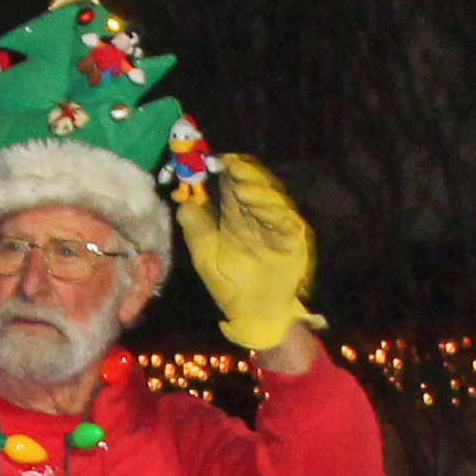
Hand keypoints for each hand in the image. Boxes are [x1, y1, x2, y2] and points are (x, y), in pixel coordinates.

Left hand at [175, 151, 320, 356]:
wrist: (253, 315)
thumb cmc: (229, 285)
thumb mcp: (205, 257)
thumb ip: (195, 230)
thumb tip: (182, 202)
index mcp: (234, 215)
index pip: (230, 185)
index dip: (222, 171)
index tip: (210, 160)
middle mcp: (256, 215)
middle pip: (252, 185)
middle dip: (241, 172)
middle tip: (228, 163)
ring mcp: (276, 226)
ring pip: (270, 199)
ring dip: (256, 190)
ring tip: (240, 185)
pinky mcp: (292, 241)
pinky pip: (286, 222)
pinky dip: (274, 213)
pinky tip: (260, 207)